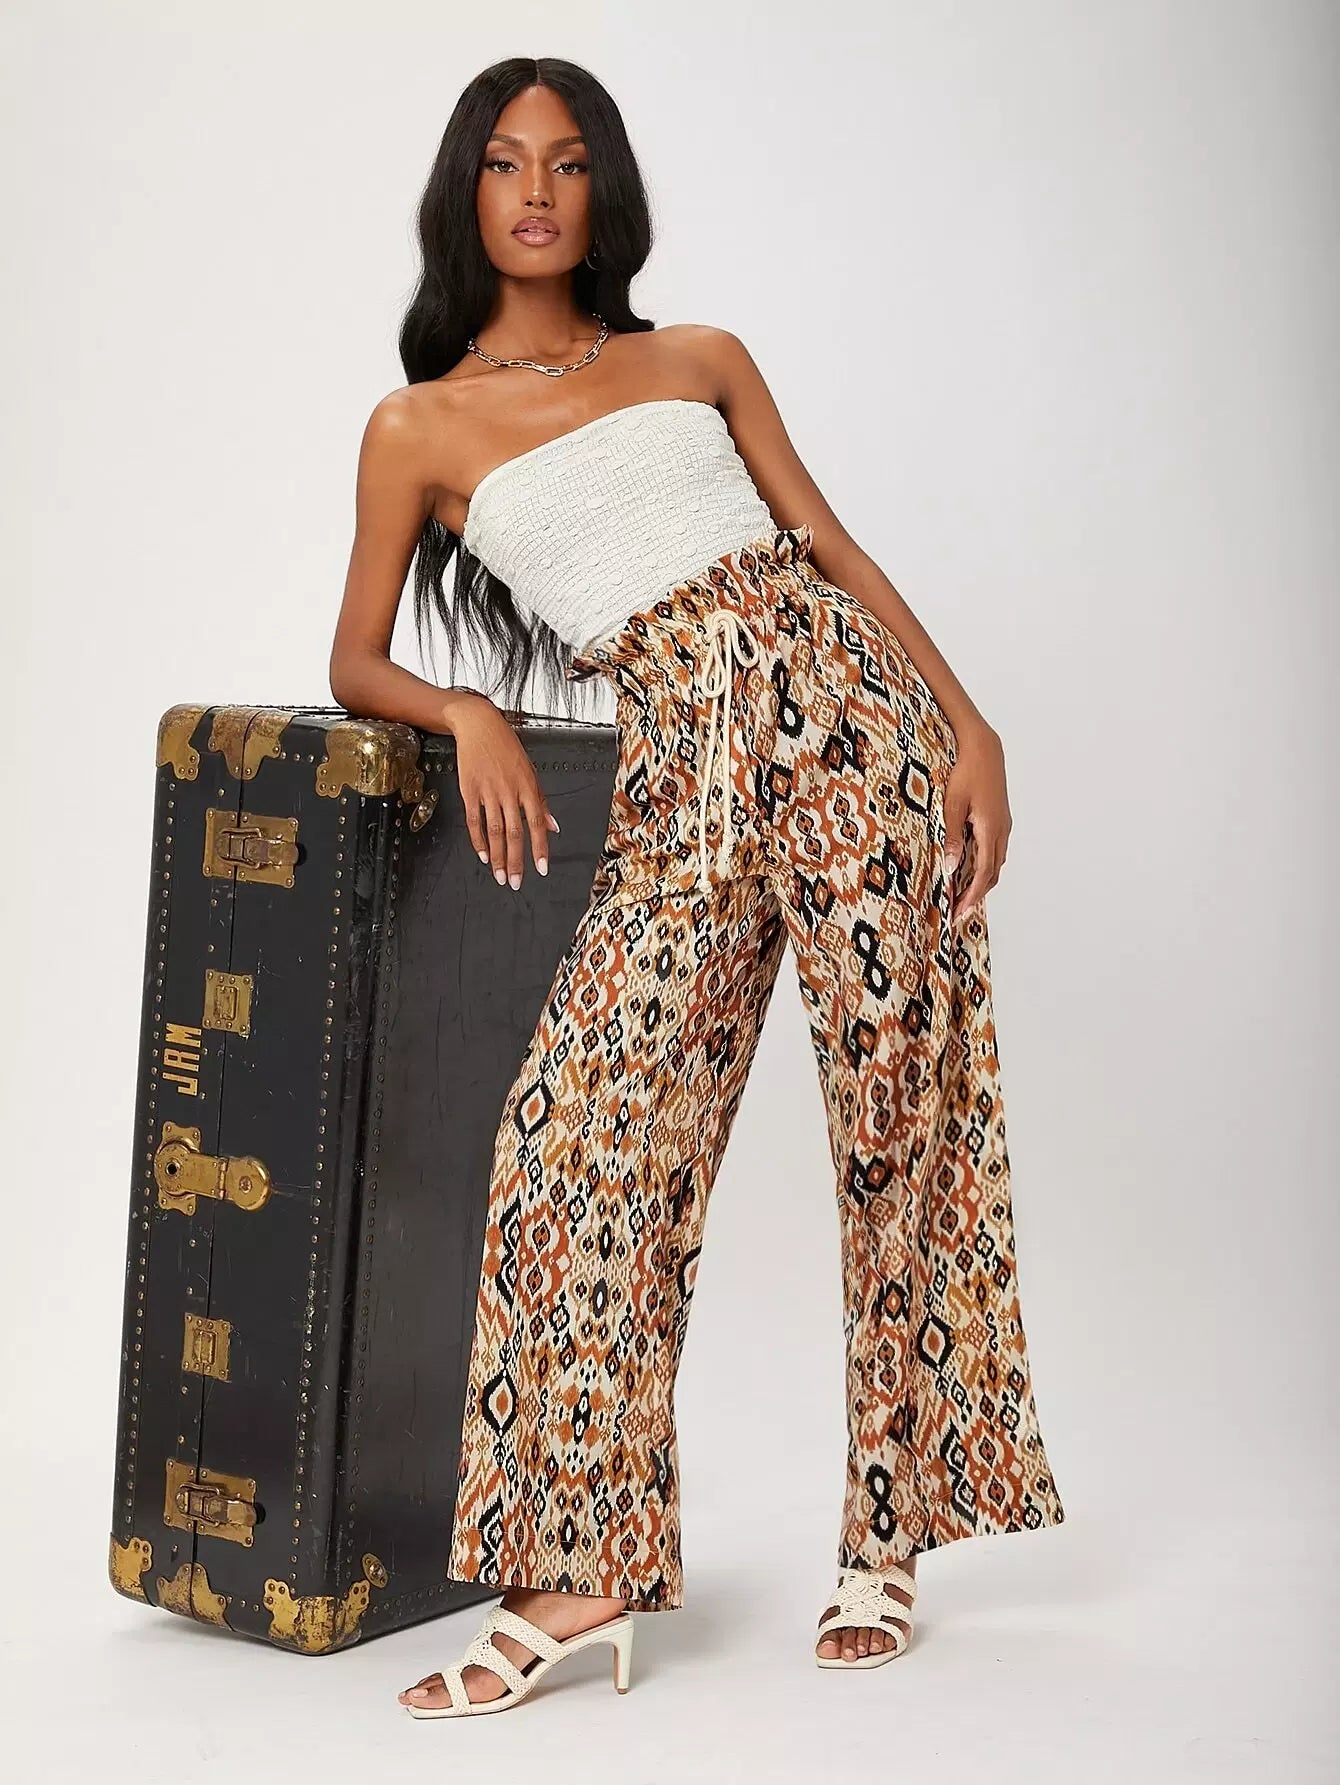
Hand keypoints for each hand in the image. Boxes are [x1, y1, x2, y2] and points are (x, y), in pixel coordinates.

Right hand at [447, 692, 559, 888]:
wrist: (479, 725)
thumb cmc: (506, 747)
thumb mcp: (530, 770)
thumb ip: (541, 801)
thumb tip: (553, 826)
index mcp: (528, 786)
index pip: (537, 824)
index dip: (539, 848)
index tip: (541, 868)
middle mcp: (509, 790)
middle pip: (515, 832)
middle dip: (516, 860)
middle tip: (516, 882)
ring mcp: (488, 791)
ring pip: (494, 830)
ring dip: (498, 856)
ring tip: (500, 875)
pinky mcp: (469, 790)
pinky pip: (474, 820)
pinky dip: (478, 840)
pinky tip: (483, 855)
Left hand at [942, 722, 1010, 922]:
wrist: (983, 747)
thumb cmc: (965, 772)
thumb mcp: (952, 805)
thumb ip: (951, 837)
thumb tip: (951, 868)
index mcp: (991, 830)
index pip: (983, 874)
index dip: (971, 896)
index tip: (958, 912)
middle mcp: (1002, 830)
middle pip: (993, 873)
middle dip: (977, 894)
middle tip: (959, 911)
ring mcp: (1003, 824)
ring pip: (996, 862)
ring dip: (982, 881)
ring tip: (964, 894)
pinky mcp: (1000, 818)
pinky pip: (995, 849)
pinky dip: (986, 865)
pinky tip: (971, 867)